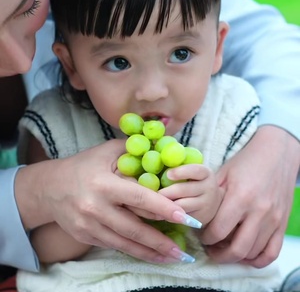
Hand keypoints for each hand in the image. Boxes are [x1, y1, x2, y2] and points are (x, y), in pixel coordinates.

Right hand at [15, 140, 193, 263]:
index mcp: (104, 184)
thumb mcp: (107, 151)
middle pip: (134, 228)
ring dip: (151, 253)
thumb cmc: (84, 165)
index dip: (163, 208)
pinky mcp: (86, 237)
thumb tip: (161, 150)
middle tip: (184, 251)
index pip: (139, 197)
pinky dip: (134, 251)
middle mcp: (96, 208)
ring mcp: (89, 226)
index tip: (185, 217)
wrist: (51, 188)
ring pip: (125, 243)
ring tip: (174, 258)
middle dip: (161, 241)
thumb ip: (133, 151)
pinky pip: (114, 245)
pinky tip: (150, 254)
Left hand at [158, 164, 223, 224]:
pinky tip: (162, 212)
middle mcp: (209, 188)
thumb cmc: (194, 182)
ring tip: (154, 202)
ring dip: (166, 204)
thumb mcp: (192, 173)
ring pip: (182, 205)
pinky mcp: (200, 218)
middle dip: (166, 192)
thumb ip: (179, 167)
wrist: (212, 201)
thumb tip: (159, 160)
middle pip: (184, 190)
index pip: (195, 170)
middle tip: (152, 193)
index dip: (181, 172)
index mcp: (206, 173)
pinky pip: (181, 217)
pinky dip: (170, 215)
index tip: (168, 174)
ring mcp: (206, 204)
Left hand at [201, 126, 299, 267]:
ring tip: (224, 249)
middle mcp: (259, 211)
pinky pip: (272, 253)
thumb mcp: (224, 173)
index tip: (200, 235)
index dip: (205, 238)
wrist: (277, 153)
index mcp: (240, 196)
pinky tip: (245, 254)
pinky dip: (257, 259)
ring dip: (235, 257)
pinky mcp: (283, 223)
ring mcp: (273, 219)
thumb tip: (196, 214)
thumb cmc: (247, 161)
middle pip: (236, 249)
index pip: (218, 231)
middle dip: (218, 255)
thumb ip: (211, 195)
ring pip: (253, 253)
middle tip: (209, 249)